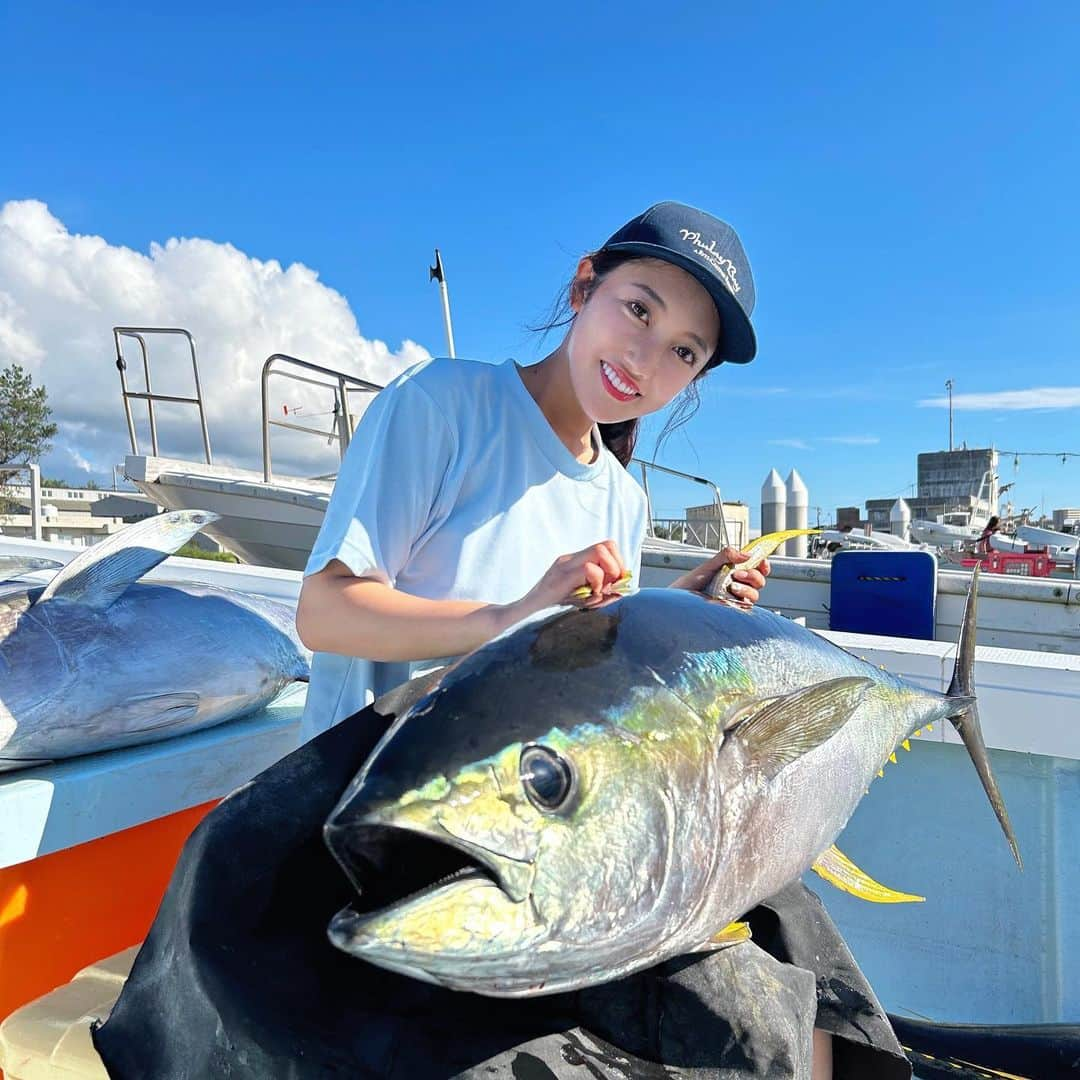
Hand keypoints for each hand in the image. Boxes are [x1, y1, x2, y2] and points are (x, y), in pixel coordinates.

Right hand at [499, 541, 627, 627]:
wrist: (518, 619)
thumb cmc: (547, 613)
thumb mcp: (577, 600)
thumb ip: (599, 592)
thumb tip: (623, 588)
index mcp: (573, 563)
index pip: (607, 547)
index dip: (618, 564)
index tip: (615, 585)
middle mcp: (569, 560)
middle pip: (607, 544)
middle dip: (618, 567)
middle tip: (609, 588)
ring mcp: (563, 566)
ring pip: (601, 551)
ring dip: (609, 573)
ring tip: (598, 593)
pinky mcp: (560, 578)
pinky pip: (588, 569)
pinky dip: (597, 583)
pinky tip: (588, 598)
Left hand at [669, 546, 769, 604]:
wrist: (680, 599)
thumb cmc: (692, 583)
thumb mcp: (710, 564)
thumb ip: (727, 555)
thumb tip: (746, 554)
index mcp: (735, 572)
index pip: (756, 568)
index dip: (763, 564)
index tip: (761, 561)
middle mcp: (738, 585)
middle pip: (759, 581)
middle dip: (753, 575)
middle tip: (737, 574)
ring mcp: (736, 599)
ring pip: (754, 595)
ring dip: (746, 589)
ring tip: (732, 586)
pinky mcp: (732, 611)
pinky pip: (745, 608)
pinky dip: (740, 601)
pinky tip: (730, 598)